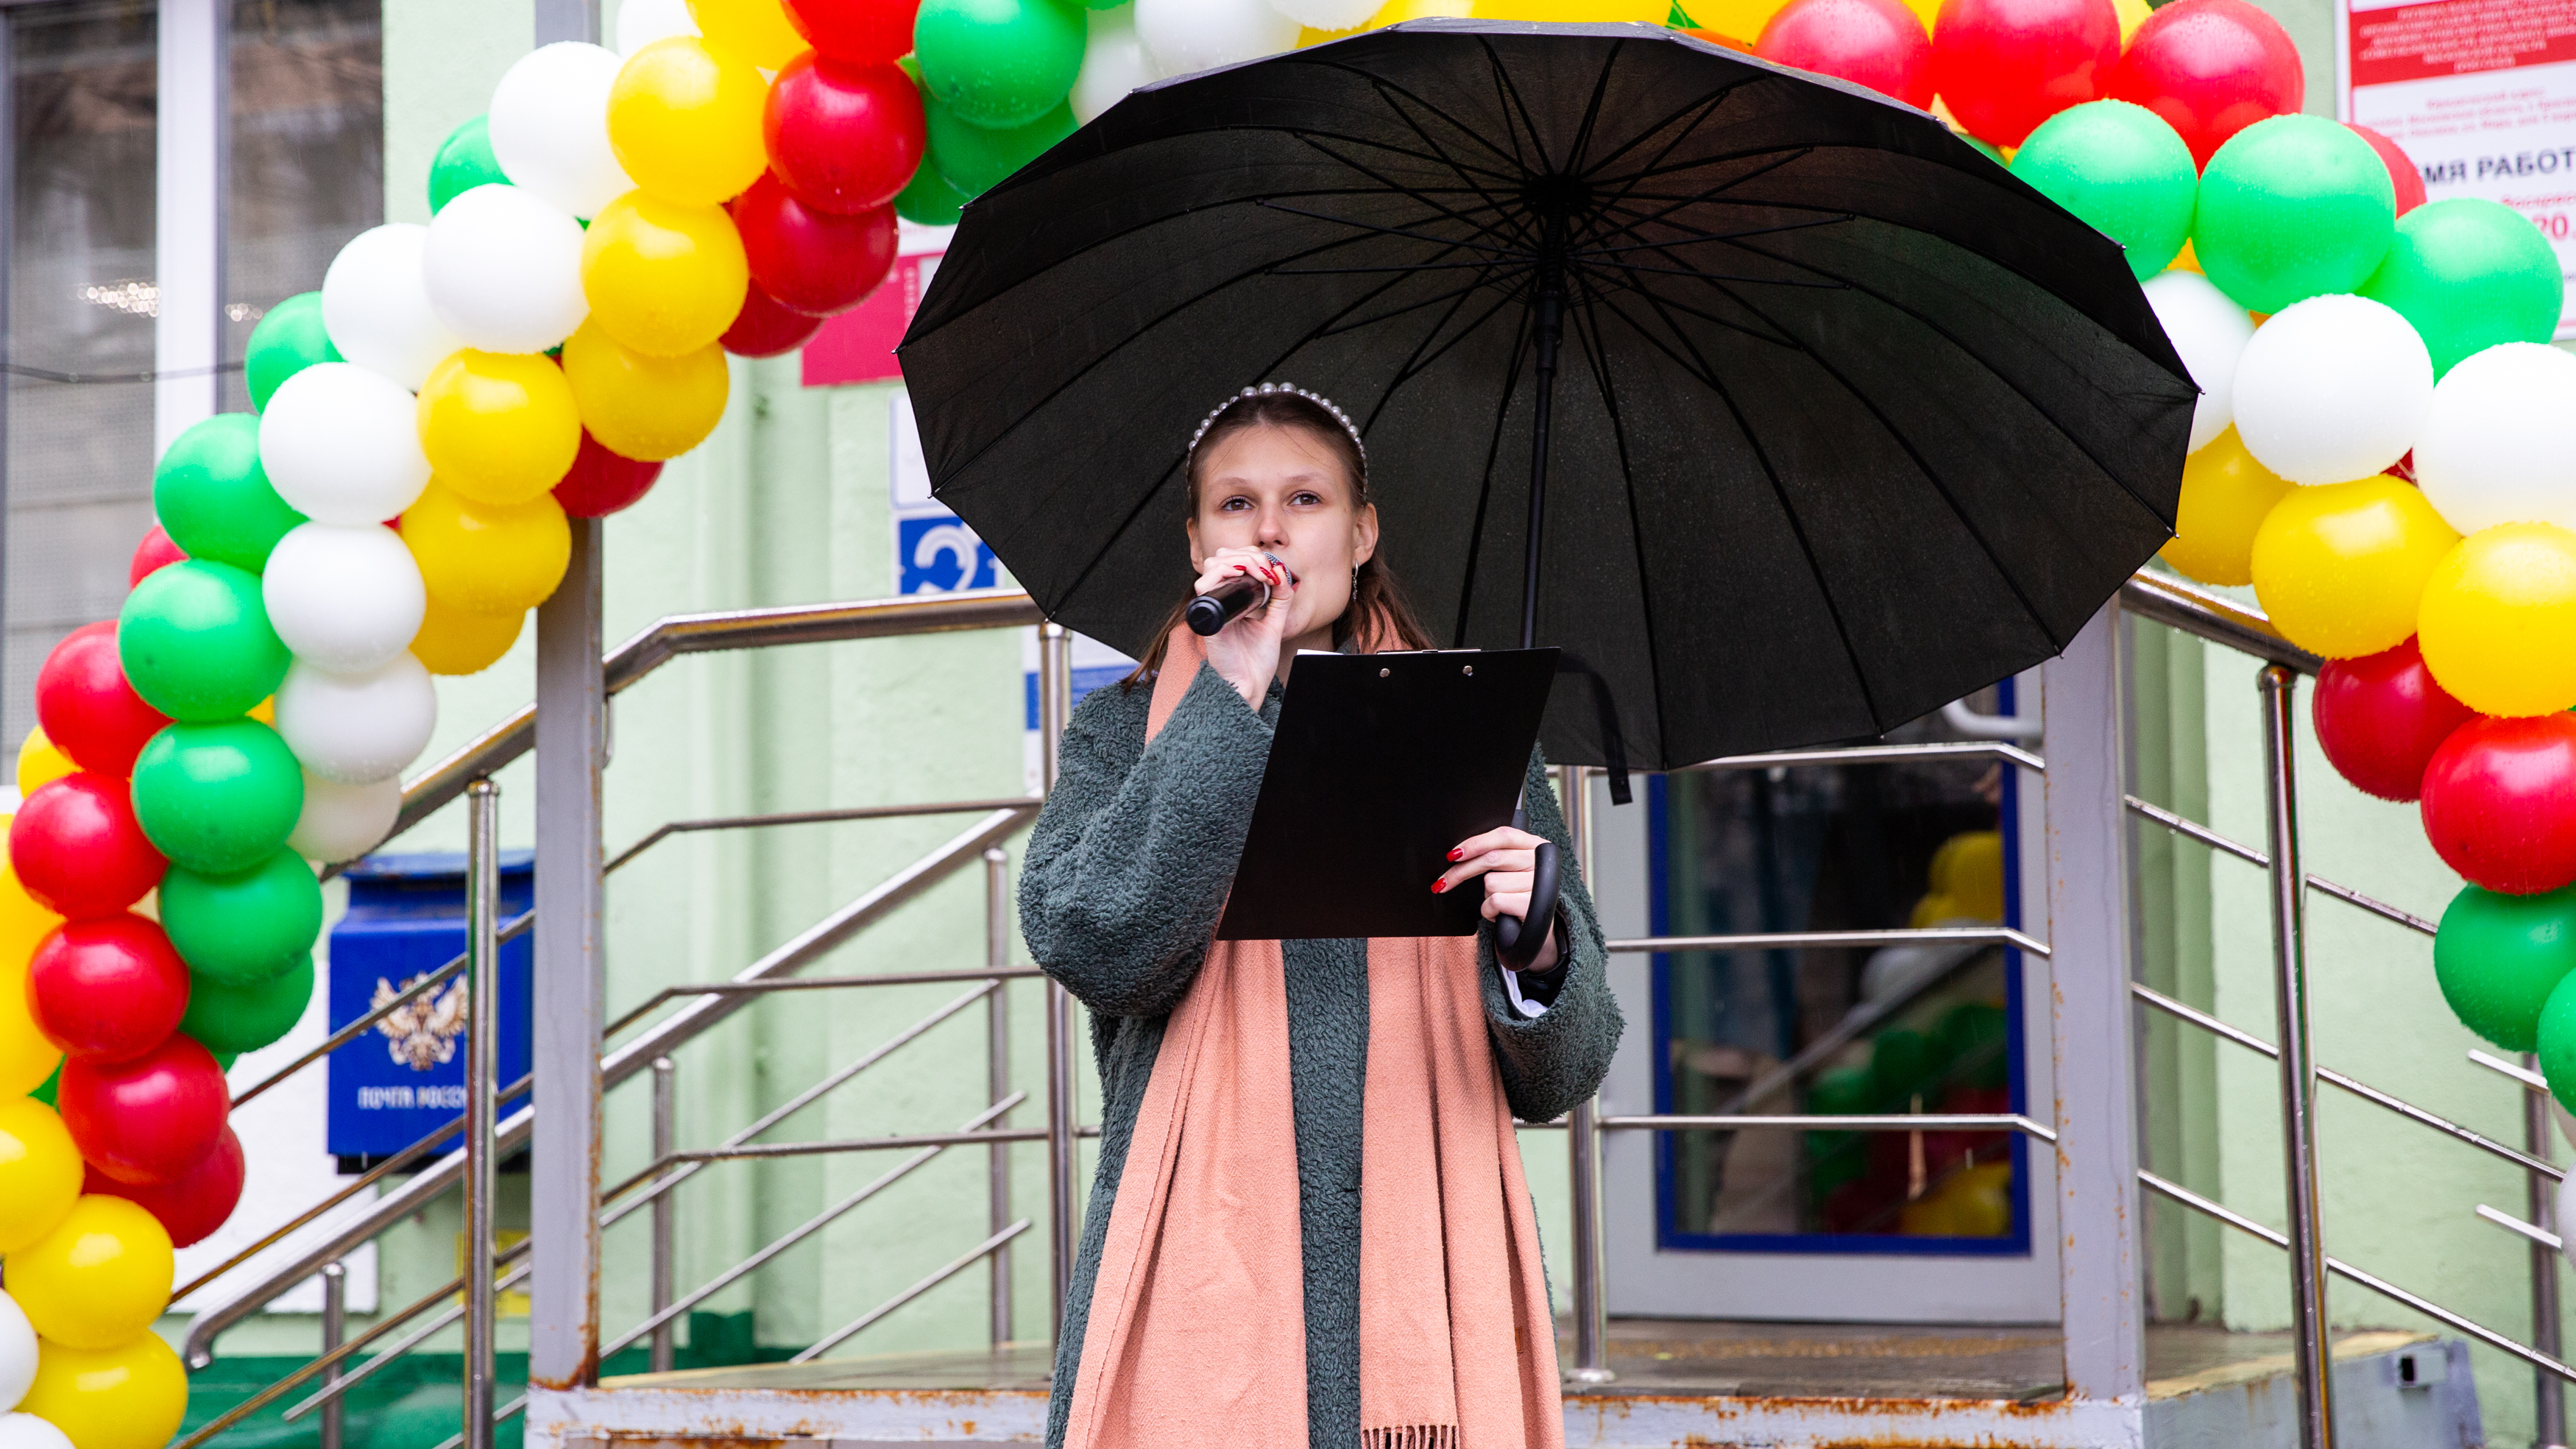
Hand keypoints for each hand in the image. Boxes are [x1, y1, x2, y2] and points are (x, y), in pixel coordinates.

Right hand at [1194, 547, 1292, 706]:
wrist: (1249, 685)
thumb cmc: (1256, 661)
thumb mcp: (1275, 622)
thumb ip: (1280, 598)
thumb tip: (1280, 570)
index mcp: (1232, 599)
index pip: (1234, 561)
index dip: (1253, 556)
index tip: (1273, 571)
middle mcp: (1220, 599)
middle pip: (1223, 556)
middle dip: (1248, 555)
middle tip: (1267, 572)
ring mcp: (1212, 606)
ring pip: (1213, 564)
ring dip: (1239, 561)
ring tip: (1260, 575)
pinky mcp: (1208, 616)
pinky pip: (1204, 586)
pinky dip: (1223, 574)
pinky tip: (1244, 577)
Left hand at [1434, 826, 1560, 971]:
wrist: (1538, 929)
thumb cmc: (1518, 894)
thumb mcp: (1512, 868)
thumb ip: (1495, 853)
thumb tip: (1457, 853)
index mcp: (1535, 845)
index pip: (1504, 835)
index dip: (1476, 843)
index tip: (1453, 854)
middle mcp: (1540, 862)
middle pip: (1492, 858)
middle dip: (1461, 872)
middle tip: (1442, 883)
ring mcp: (1538, 884)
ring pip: (1491, 882)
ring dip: (1486, 896)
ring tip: (1500, 901)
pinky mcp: (1531, 905)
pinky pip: (1495, 901)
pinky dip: (1489, 911)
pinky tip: (1500, 914)